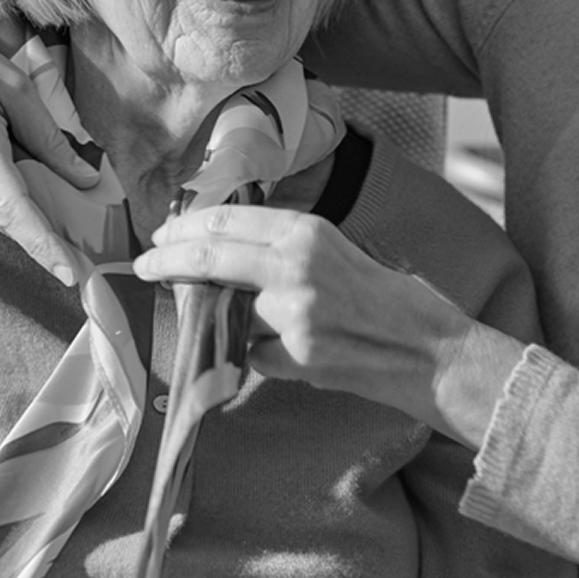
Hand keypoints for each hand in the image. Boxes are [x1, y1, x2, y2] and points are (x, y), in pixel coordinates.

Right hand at [0, 0, 96, 286]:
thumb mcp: (14, 86)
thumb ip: (48, 137)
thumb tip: (85, 179)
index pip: (12, 210)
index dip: (43, 245)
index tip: (71, 274)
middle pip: (9, 220)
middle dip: (48, 237)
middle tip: (90, 250)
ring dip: (28, 216)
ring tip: (66, 212)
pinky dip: (8, 201)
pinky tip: (30, 185)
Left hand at [132, 204, 518, 446]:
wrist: (434, 354)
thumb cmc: (396, 303)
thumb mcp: (344, 256)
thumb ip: (293, 253)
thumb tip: (234, 254)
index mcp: (310, 232)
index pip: (229, 221)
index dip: (187, 227)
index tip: (162, 234)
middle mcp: (296, 266)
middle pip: (211, 256)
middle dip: (169, 259)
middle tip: (144, 262)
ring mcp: (293, 313)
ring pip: (226, 308)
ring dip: (210, 311)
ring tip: (201, 309)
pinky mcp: (295, 356)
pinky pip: (251, 352)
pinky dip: (251, 353)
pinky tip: (270, 353)